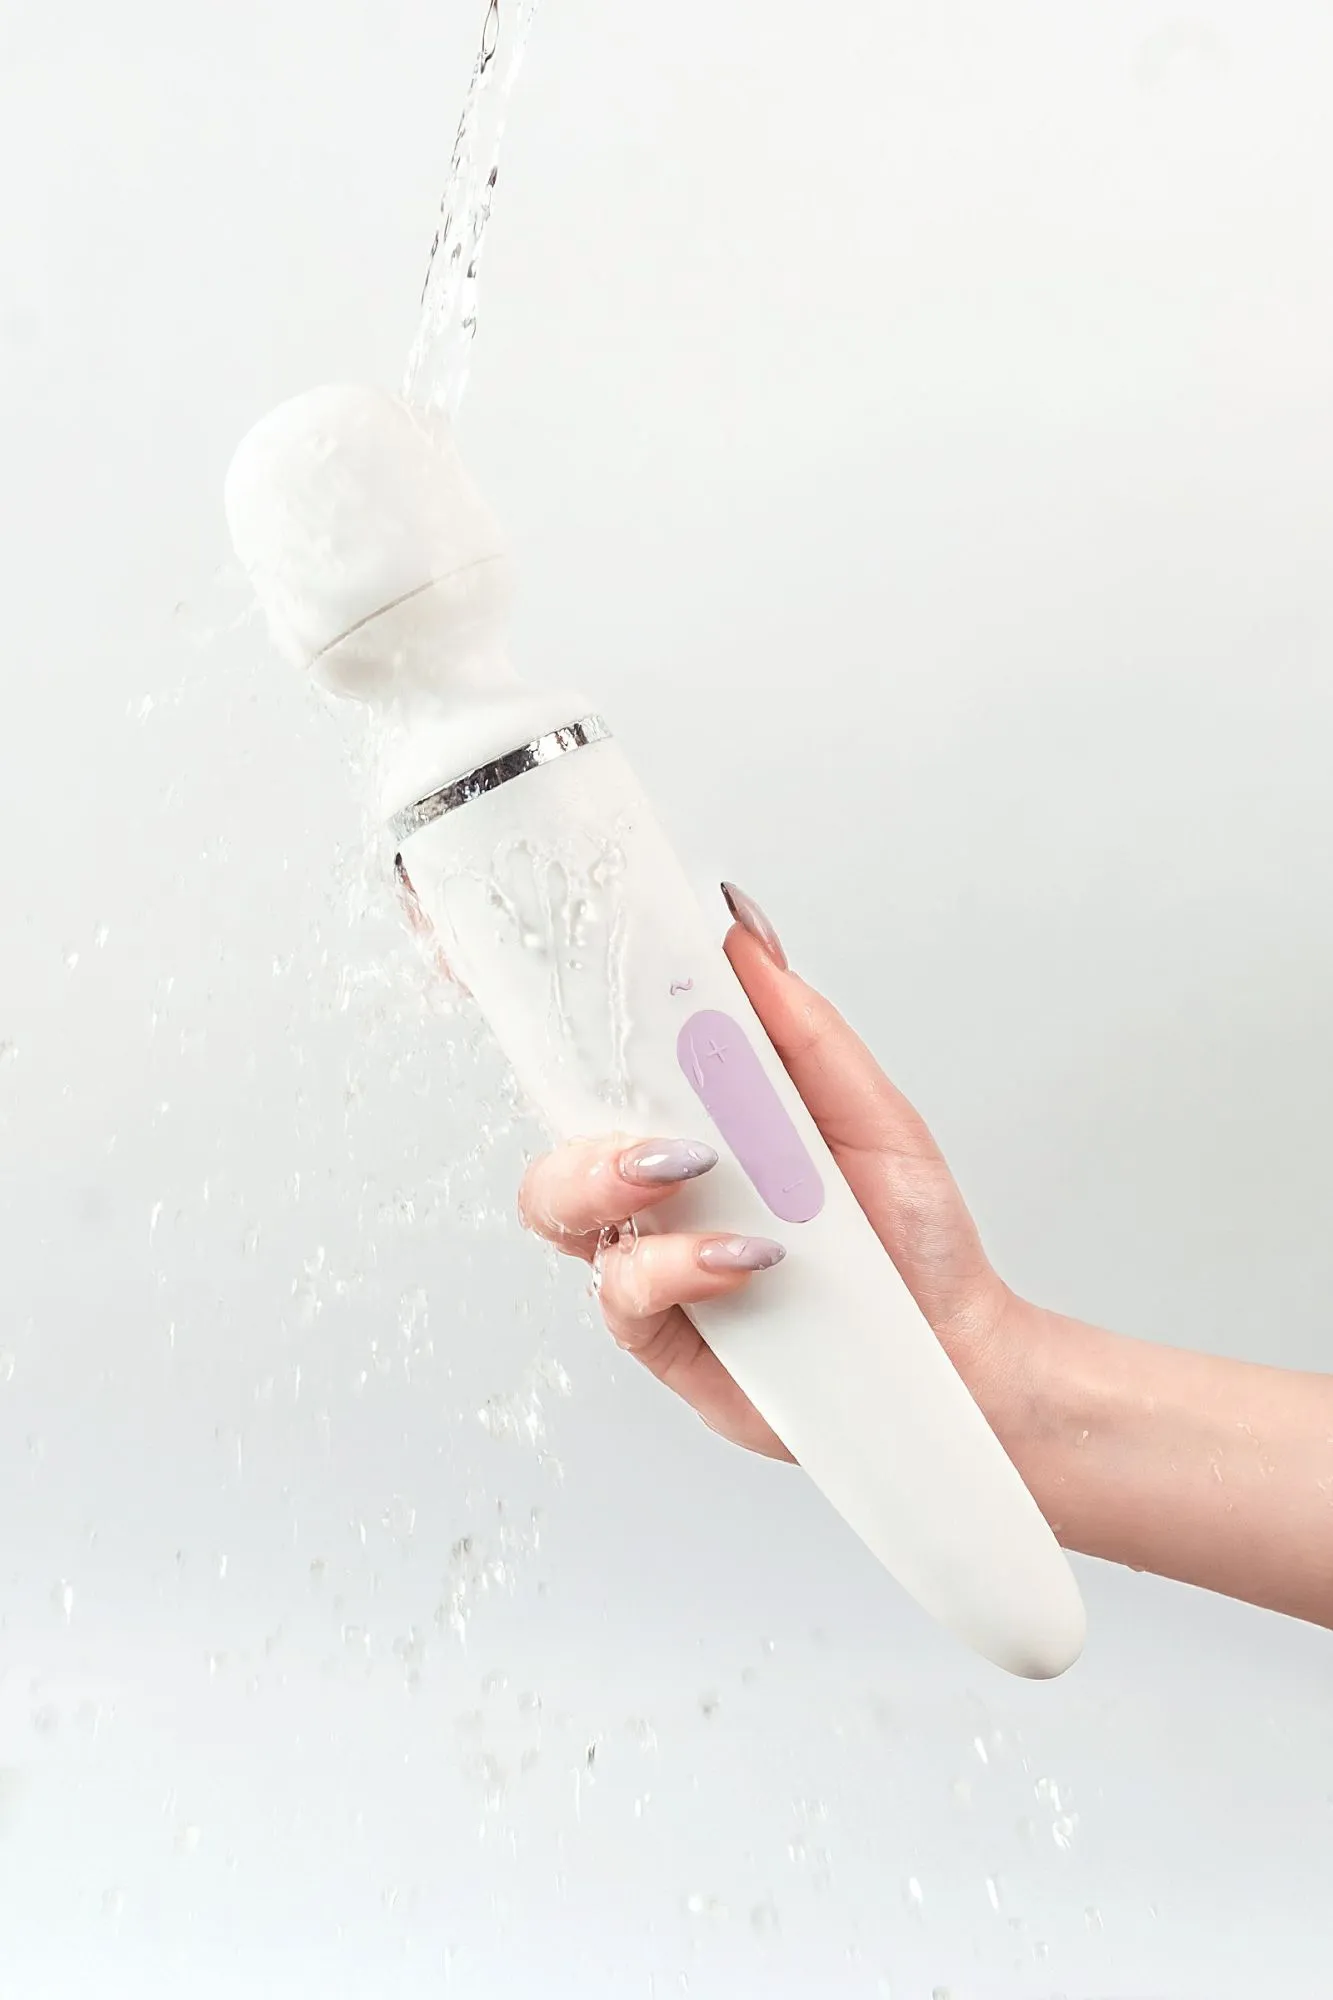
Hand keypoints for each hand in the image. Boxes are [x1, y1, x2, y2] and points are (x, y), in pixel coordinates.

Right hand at [519, 883, 1037, 1464]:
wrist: (956, 1347)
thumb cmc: (911, 1233)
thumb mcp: (872, 1112)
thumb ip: (802, 1030)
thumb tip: (742, 933)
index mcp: (696, 1121)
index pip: (601, 1068)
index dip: (553, 1027)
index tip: (533, 974)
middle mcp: (660, 1190)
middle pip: (555, 1139)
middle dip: (577, 1116)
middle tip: (648, 1118)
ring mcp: (654, 1262)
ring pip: (559, 1213)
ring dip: (606, 1182)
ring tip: (691, 1174)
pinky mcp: (664, 1338)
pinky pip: (623, 1296)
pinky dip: (675, 1265)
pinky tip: (741, 1257)